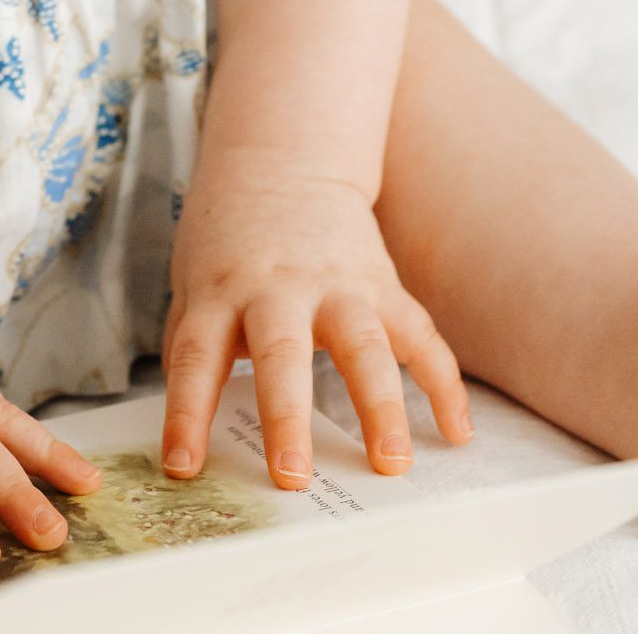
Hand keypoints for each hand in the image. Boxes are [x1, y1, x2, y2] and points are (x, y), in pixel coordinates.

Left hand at [161, 147, 473, 487]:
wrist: (282, 162)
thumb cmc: (229, 238)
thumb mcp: (192, 278)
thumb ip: (189, 341)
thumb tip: (180, 422)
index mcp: (221, 291)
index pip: (196, 356)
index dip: (187, 414)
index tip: (182, 466)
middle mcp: (278, 288)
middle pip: (281, 353)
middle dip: (286, 417)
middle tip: (292, 476)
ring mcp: (335, 285)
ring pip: (362, 345)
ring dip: (379, 406)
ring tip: (391, 462)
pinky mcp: (380, 286)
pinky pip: (420, 336)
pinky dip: (443, 384)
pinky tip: (457, 432)